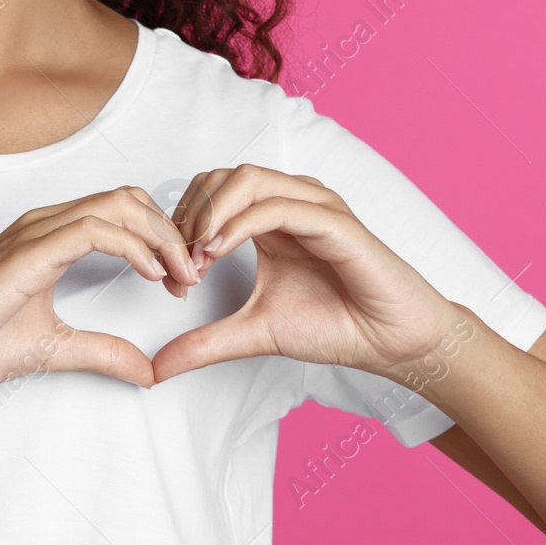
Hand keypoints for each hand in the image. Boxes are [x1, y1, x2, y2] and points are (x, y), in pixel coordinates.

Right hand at [0, 187, 201, 392]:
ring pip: (118, 205)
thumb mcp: (53, 349)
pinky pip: (94, 229)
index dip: (162, 240)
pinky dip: (133, 246)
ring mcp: (34, 233)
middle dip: (171, 234)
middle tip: (190, 276)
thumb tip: (147, 371)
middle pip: (129, 199)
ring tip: (179, 275)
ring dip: (161, 237)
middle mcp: (44, 225)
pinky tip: (151, 275)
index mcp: (48, 239)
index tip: (181, 282)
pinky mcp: (27, 253)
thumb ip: (102, 352)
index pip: (122, 213)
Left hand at [152, 164, 459, 383]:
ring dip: (209, 215)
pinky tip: (217, 252)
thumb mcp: (251, 334)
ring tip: (194, 258)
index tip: (169, 277)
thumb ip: (203, 343)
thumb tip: (156, 367)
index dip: (179, 228)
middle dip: (188, 217)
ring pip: (246, 180)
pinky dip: (240, 223)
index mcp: (269, 219)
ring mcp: (314, 206)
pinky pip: (279, 206)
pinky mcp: (335, 222)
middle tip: (178, 265)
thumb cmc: (334, 325)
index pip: (209, 193)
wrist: (390, 342)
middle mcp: (290, 202)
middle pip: (221, 177)